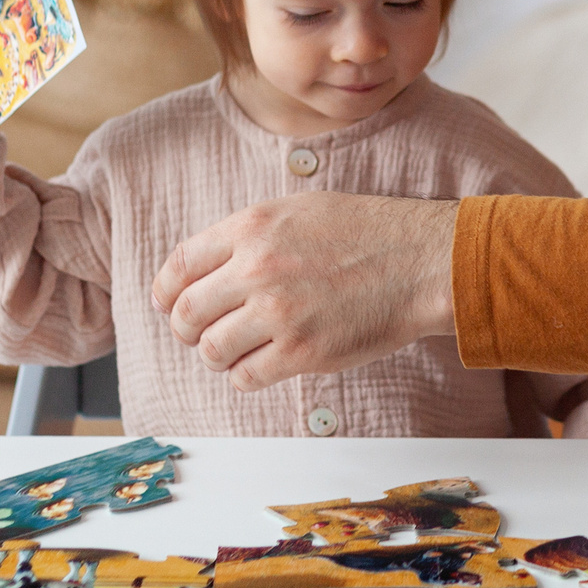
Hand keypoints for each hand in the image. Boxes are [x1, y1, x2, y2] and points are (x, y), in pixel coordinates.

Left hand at [154, 193, 457, 390]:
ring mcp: (279, 312)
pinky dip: (246, 375)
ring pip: (211, 350)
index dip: (166, 291)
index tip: (169, 304)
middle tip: (200, 334)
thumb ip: (250, 235)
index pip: (180, 264)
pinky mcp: (302, 351)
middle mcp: (258, 267)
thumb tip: (205, 268)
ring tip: (237, 351)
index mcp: (253, 226)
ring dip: (216, 356)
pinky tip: (264, 363)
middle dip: (186, 330)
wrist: (421, 261)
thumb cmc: (367, 233)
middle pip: (186, 313)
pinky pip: (245, 377)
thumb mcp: (299, 210)